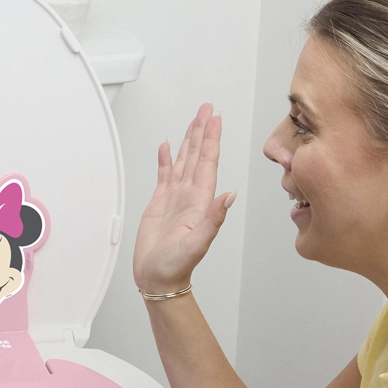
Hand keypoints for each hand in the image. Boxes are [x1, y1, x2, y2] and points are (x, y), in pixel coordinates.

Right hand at [133, 103, 234, 295]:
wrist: (158, 279)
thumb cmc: (176, 266)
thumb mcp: (198, 243)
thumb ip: (214, 218)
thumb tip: (229, 195)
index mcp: (201, 201)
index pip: (208, 162)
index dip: (211, 139)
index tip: (214, 119)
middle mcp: (190, 195)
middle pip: (198, 155)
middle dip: (202, 131)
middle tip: (206, 109)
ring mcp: (176, 198)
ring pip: (184, 160)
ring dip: (189, 139)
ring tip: (193, 119)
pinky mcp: (160, 203)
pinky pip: (164, 174)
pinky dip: (166, 159)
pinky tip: (167, 147)